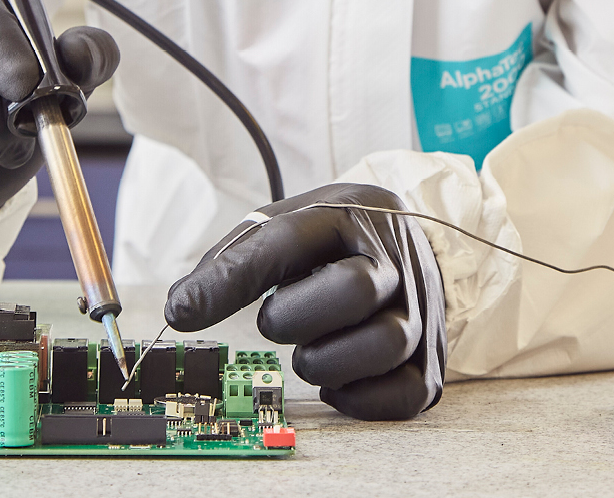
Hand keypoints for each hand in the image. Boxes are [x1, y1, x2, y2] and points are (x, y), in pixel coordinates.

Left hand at [166, 184, 446, 419]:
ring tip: (310, 350)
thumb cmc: (337, 241)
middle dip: (294, 317)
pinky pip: (401, 397)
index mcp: (354, 216)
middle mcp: (397, 262)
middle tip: (277, 320)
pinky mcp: (431, 364)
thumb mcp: (288, 224)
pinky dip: (357, 398)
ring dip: (324, 361)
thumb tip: (182, 308)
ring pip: (382, 346)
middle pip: (354, 291)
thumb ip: (235, 260)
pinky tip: (337, 379)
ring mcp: (421, 314)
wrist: (413, 247)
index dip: (231, 280)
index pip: (287, 242)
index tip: (184, 310)